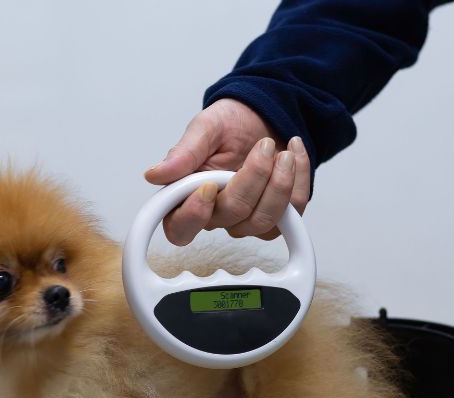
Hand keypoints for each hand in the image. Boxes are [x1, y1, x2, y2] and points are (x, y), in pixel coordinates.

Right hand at [144, 99, 310, 245]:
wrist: (266, 114)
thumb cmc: (232, 123)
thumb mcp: (206, 127)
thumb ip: (183, 153)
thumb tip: (154, 175)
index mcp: (187, 196)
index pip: (180, 228)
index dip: (193, 215)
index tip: (208, 186)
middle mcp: (215, 214)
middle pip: (232, 218)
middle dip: (253, 178)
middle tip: (264, 146)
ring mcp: (246, 220)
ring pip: (263, 222)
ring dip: (280, 184)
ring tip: (283, 152)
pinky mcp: (276, 218)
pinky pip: (292, 214)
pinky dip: (299, 180)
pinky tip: (294, 153)